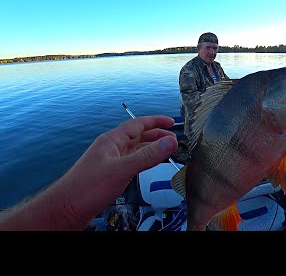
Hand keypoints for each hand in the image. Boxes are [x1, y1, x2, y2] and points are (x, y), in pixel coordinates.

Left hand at [55, 115, 177, 228]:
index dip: (155, 121)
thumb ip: (147, 156)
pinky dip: (145, 161)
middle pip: (138, 136)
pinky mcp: (110, 174)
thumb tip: (169, 142)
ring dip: (151, 149)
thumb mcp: (122, 169)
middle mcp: (111, 148)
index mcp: (111, 140)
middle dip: (156, 136)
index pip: (137, 124)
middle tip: (173, 140)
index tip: (170, 122)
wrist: (66, 209)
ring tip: (166, 151)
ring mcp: (110, 161)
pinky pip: (132, 162)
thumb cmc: (86, 189)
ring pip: (135, 150)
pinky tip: (150, 165)